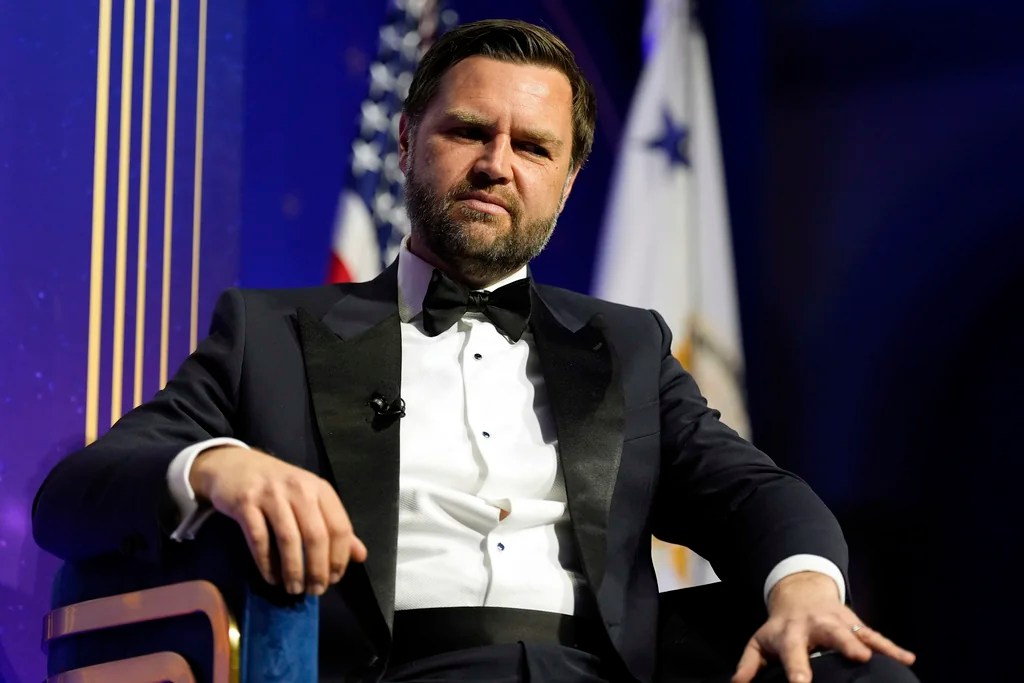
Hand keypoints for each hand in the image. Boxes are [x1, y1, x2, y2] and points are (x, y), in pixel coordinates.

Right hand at [190, 446, 367, 595]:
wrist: (233, 465)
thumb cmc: (278, 487)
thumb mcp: (310, 499)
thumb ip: (334, 526)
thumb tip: (360, 556)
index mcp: (320, 489)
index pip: (339, 527)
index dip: (339, 558)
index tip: (334, 579)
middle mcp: (299, 489)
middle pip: (316, 536)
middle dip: (317, 570)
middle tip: (315, 591)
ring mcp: (271, 495)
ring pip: (288, 539)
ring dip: (293, 570)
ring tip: (293, 589)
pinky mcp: (246, 503)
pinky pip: (259, 539)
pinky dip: (267, 563)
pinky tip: (272, 578)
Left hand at [732, 572, 914, 682]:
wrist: (800, 593)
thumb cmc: (780, 628)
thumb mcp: (759, 642)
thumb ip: (749, 665)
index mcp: (790, 633)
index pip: (793, 652)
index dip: (797, 670)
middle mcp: (816, 626)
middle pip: (831, 634)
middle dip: (843, 645)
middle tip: (856, 658)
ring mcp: (839, 623)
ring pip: (856, 632)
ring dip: (868, 643)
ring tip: (879, 656)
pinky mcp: (856, 624)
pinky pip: (876, 636)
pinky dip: (891, 647)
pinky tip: (908, 659)